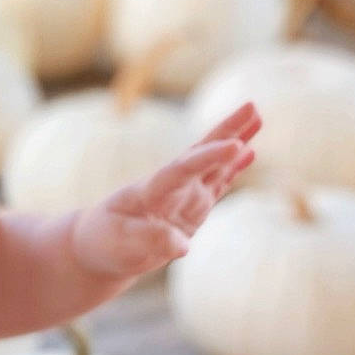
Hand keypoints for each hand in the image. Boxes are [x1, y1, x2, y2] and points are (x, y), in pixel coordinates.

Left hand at [70, 103, 259, 280]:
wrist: (96, 248)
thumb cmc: (103, 243)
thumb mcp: (120, 247)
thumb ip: (150, 242)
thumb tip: (183, 246)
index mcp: (150, 191)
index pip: (182, 169)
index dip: (209, 157)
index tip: (235, 146)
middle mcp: (170, 189)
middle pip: (201, 154)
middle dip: (226, 132)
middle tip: (252, 106)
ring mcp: (183, 197)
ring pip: (214, 165)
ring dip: (236, 142)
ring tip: (258, 118)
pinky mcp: (191, 210)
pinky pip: (217, 185)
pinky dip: (234, 169)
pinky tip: (250, 153)